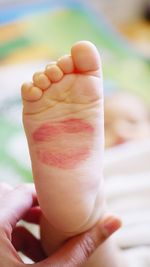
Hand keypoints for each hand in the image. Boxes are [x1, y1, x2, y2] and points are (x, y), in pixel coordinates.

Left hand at [0, 183, 120, 266]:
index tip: (62, 210)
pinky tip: (27, 254)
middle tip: (51, 224)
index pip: (23, 192)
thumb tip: (114, 221)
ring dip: (22, 223)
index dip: (47, 200)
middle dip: (33, 210)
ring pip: (3, 212)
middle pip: (11, 198)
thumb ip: (80, 248)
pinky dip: (11, 235)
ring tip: (42, 243)